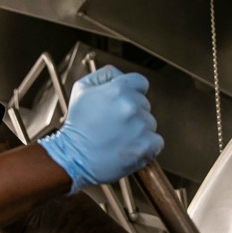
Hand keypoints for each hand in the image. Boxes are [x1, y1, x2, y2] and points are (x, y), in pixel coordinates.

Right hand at [38, 65, 163, 193]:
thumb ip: (104, 75)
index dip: (133, 92)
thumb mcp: (82, 88)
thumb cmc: (77, 126)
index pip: (141, 83)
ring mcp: (140, 127)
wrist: (74, 157)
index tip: (125, 102)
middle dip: (133, 112)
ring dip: (139, 129)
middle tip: (114, 123)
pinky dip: (147, 145)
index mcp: (119, 89)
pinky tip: (129, 146)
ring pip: (150, 123)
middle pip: (145, 104)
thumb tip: (120, 75)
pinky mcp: (146, 146)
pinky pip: (157, 142)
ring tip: (119, 137)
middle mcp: (132, 106)